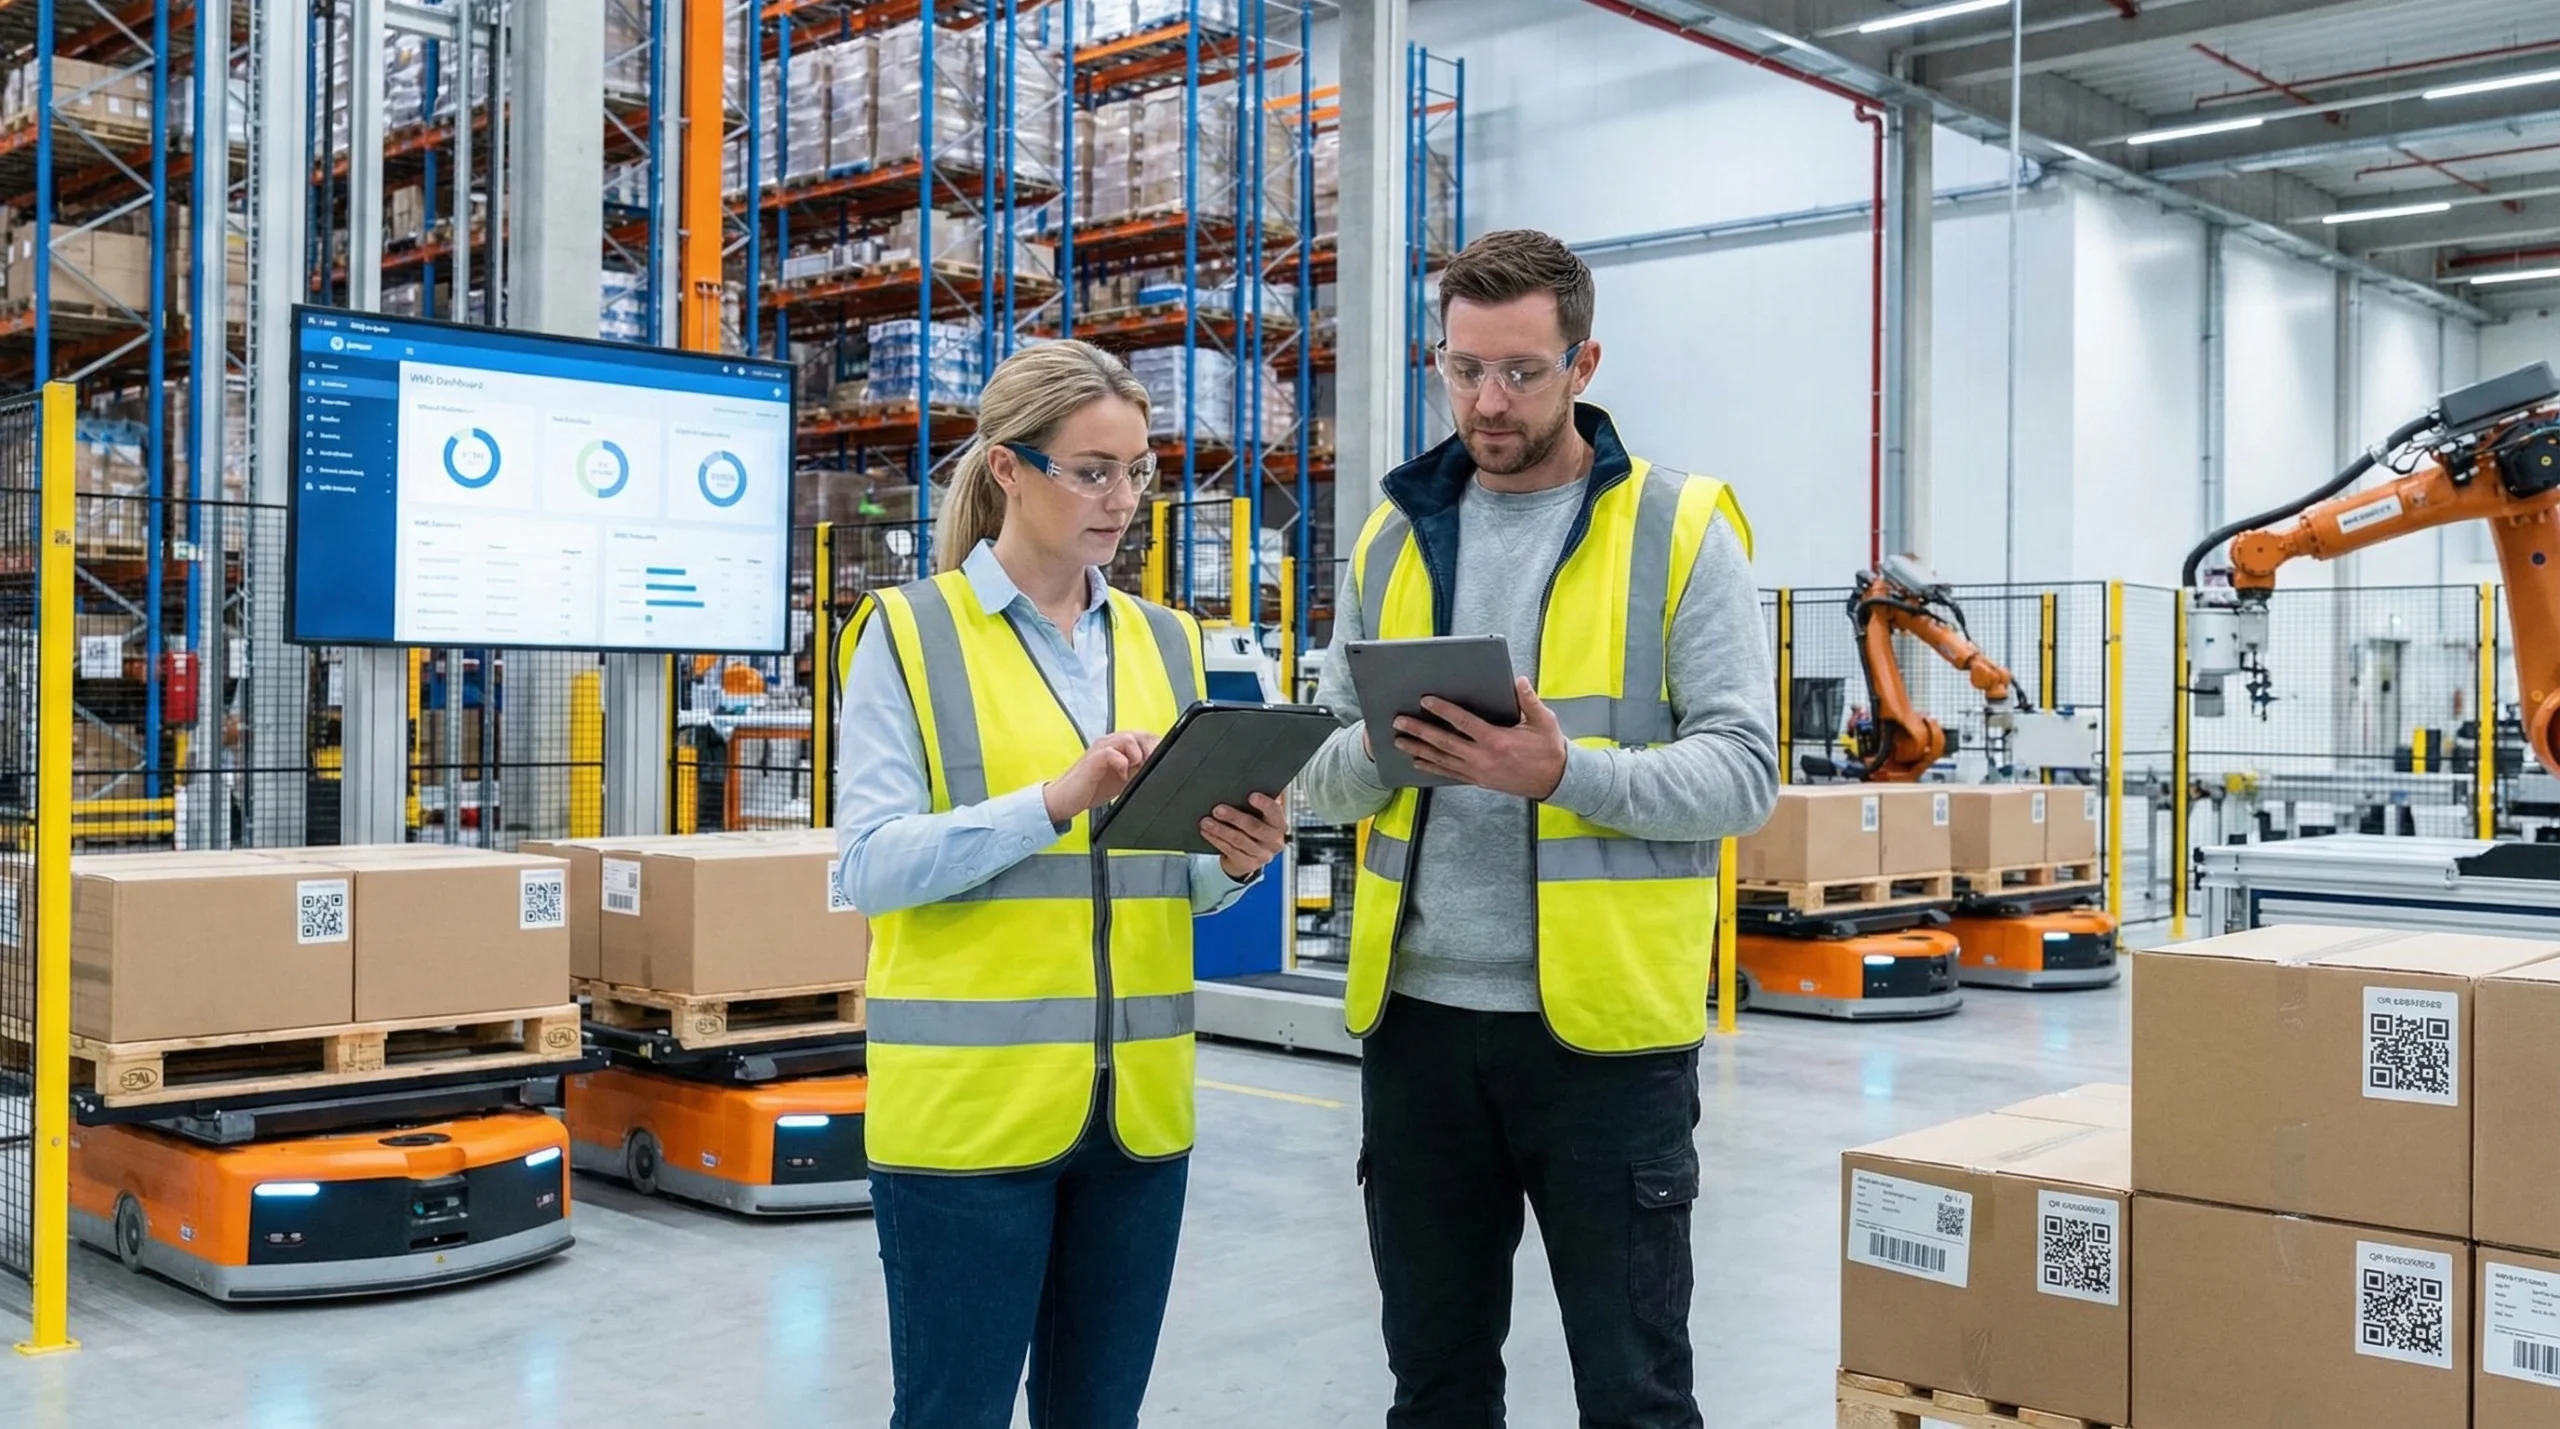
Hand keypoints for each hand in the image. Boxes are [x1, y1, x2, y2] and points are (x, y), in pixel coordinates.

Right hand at [1043, 730, 1159, 824]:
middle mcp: (1109, 743)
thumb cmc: (1090, 789)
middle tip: (1151, 768)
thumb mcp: (1121, 781)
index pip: (1144, 737)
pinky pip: (1112, 752)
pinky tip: (1121, 777)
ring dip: (1137, 756)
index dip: (1156, 749)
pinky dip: (1122, 764)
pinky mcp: (1093, 759)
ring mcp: (1100, 749)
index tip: (1161, 765)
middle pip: (1140, 734)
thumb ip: (1136, 772)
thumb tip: (1157, 770)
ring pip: (1128, 738)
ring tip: (1135, 772)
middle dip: (1151, 751)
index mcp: (1118, 747)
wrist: (1063, 800)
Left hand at [1202, 792, 1288, 879]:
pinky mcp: (1248, 863)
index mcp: (1278, 824)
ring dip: (1220, 830)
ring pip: (1239, 840)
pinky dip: (1216, 840)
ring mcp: (1261, 854)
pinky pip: (1229, 850)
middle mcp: (1274, 841)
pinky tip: (1207, 832)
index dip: (1264, 804)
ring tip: (1206, 821)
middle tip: (1218, 809)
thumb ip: (1257, 805)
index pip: (1274, 812)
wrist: (1252, 856)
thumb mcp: (1261, 816)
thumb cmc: (1255, 828)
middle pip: (1254, 827)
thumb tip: (1244, 788)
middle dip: (1234, 817)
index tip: (1251, 796)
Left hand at [1394, 678, 1568, 798]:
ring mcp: (1478, 771)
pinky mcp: (1478, 780)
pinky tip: (1418, 763)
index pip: (1463, 723)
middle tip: (1399, 722)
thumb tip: (1518, 681)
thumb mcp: (1544, 721)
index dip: (1443, 710)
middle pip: (1444, 743)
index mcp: (1496, 741)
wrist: (1555, 781)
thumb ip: (1528, 700)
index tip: (1426, 701)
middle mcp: (1483, 758)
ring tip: (1399, 742)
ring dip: (1418, 750)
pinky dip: (1432, 767)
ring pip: (1442, 760)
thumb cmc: (1549, 750)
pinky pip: (1449, 774)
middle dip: (1419, 731)